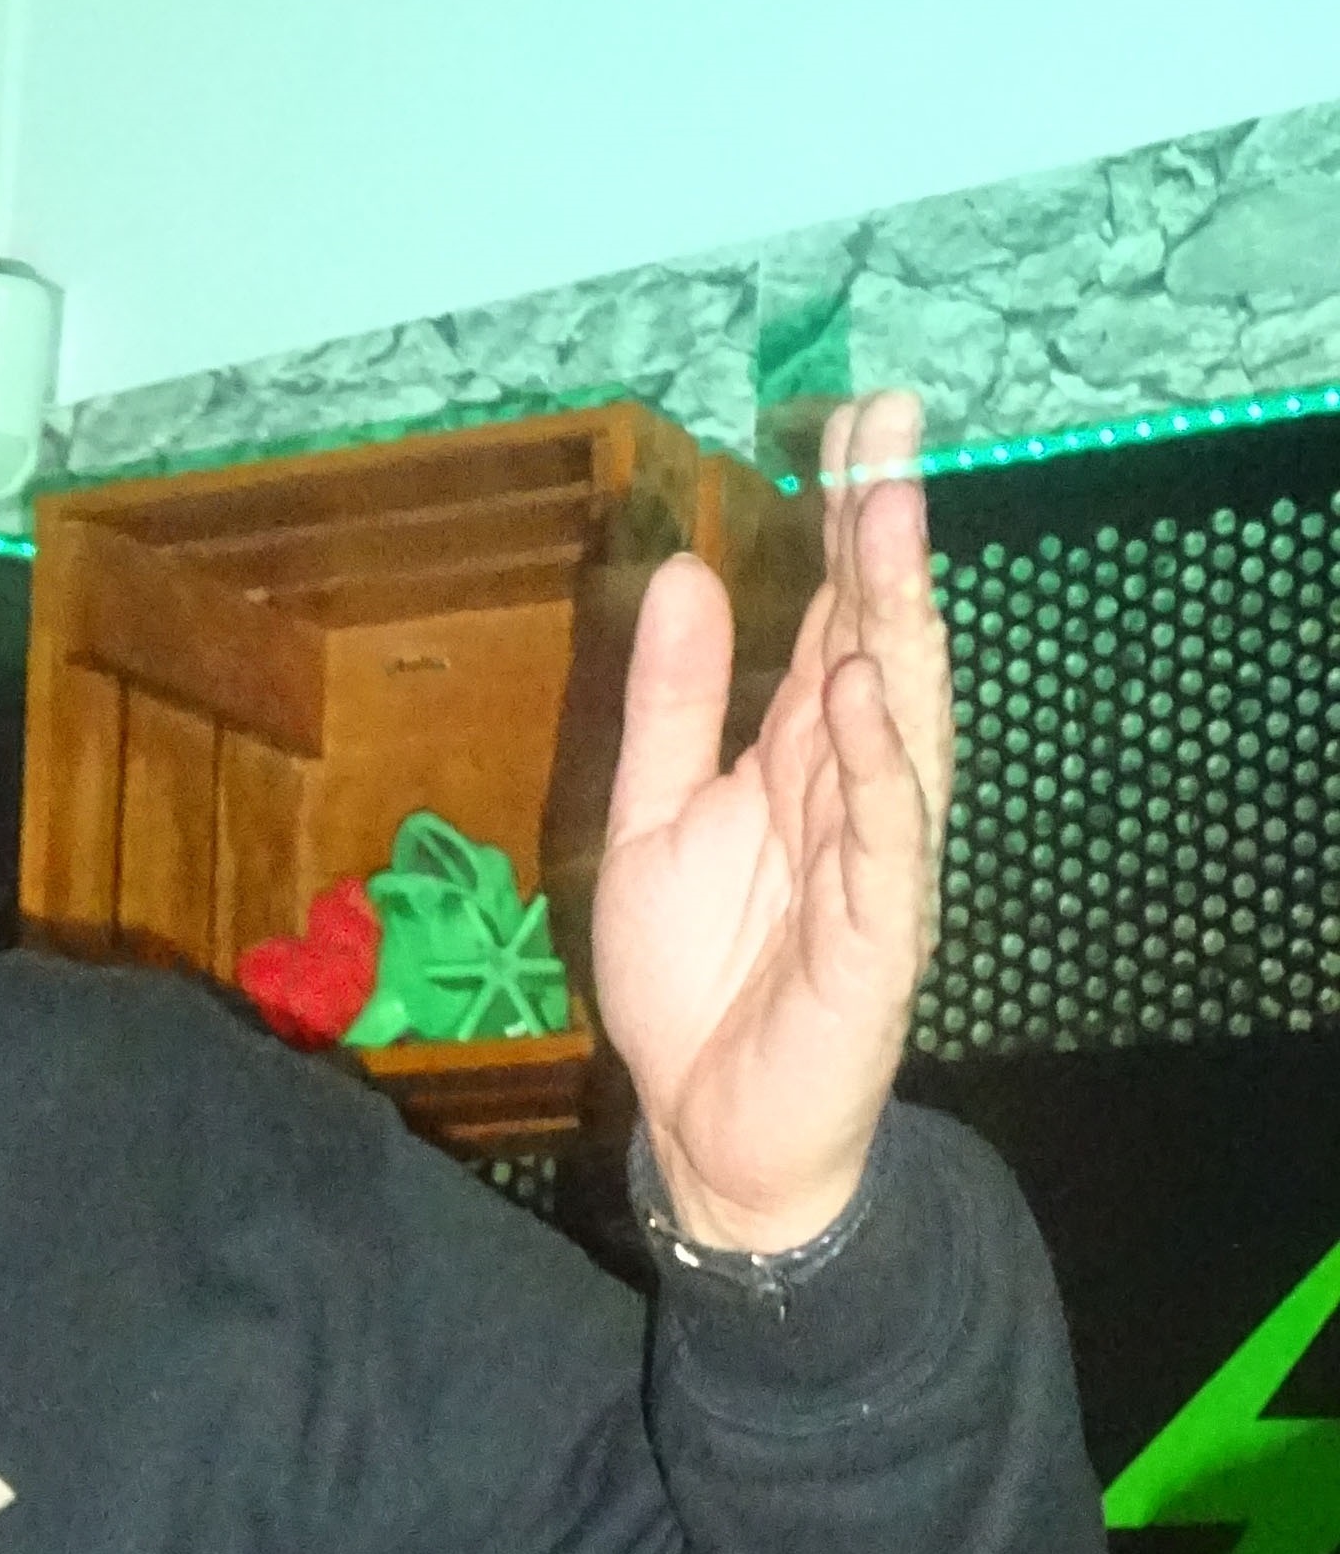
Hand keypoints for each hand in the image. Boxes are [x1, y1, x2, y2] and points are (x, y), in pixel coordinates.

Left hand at [590, 388, 950, 1253]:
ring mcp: (875, 860)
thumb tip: (686, 570)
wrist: (705, 1131)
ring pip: (901, 722)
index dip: (845, 523)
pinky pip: (882, 841)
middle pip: (878, 643)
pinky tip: (867, 694)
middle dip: (885, 537)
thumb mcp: (651, 823)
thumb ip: (671, 708)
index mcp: (802, 756)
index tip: (854, 421)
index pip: (835, 618)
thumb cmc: (696, 981)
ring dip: (896, 623)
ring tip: (888, 521)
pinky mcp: (875, 938)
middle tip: (891, 424)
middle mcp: (854, 790)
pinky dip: (879, 767)